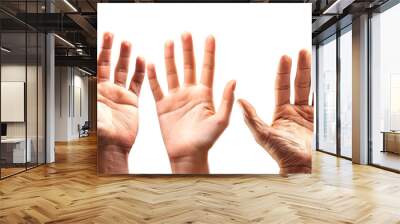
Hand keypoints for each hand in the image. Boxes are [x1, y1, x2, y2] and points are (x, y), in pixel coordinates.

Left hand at [97, 32, 144, 173]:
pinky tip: (142, 62)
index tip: (102, 40)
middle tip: (113, 36)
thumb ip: (91, 99)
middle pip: (109, 64)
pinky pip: (137, 83)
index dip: (100, 52)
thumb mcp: (92, 115)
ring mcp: (120, 95)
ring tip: (128, 44)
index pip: (97, 66)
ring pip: (123, 71)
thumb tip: (87, 84)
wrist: (115, 145)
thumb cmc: (101, 134)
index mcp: (96, 91)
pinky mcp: (132, 101)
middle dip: (111, 49)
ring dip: (126, 57)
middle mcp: (108, 90)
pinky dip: (140, 72)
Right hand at [147, 32, 235, 173]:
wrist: (187, 154)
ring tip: (169, 42)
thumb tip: (234, 80)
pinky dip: (153, 76)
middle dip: (187, 50)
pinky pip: (156, 87)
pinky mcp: (163, 105)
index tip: (209, 36)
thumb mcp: (221, 120)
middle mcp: (190, 93)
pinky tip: (151, 63)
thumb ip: (226, 100)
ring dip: (170, 57)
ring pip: (172, 72)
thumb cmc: (206, 141)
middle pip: (188, 66)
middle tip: (186, 34)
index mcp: (205, 95)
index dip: (208, 52)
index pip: (207, 68)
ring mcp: (175, 98)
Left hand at [238, 49, 312, 175]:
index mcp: (281, 112)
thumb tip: (239, 102)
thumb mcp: (263, 135)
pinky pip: (322, 100)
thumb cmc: (282, 154)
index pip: (282, 86)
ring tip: (313, 58)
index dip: (283, 71)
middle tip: (302, 52)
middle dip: (300, 67)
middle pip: (298, 83)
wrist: (303, 167)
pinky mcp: (320, 120)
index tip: (285, 57)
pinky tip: (325, 77)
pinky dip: (324, 88)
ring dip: (312, 74)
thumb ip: (251, 118)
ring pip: (310, 89)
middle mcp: (294, 111)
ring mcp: (308, 115)